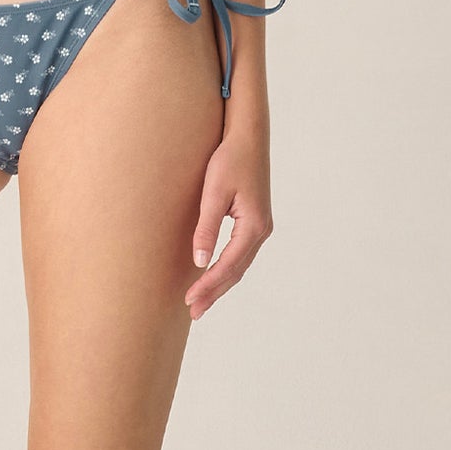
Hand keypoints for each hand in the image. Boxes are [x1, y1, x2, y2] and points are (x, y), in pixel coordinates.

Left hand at [185, 134, 272, 319]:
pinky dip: (226, 269)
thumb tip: (199, 262)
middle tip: (193, 312)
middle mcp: (261, 231)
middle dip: (214, 292)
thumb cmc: (230, 160)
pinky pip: (240, 254)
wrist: (248, 137)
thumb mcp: (213, 193)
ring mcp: (260, 227)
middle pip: (236, 271)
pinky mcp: (253, 221)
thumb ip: (207, 228)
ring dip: (220, 284)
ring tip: (200, 302)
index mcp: (254, 226)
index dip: (208, 285)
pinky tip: (212, 276)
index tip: (189, 300)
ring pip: (239, 265)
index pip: (229, 265)